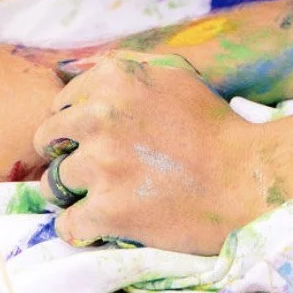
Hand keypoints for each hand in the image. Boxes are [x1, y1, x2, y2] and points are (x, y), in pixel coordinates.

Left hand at [34, 51, 267, 254]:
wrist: (244, 176)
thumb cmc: (211, 123)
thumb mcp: (171, 72)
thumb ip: (122, 64)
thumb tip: (72, 68)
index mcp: (114, 77)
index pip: (61, 104)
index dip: (75, 125)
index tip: (97, 139)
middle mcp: (100, 114)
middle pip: (49, 140)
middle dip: (66, 154)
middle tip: (96, 168)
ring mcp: (101, 163)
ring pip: (55, 183)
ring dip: (76, 192)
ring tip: (109, 194)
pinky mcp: (108, 209)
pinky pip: (67, 223)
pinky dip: (81, 228)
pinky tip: (103, 223)